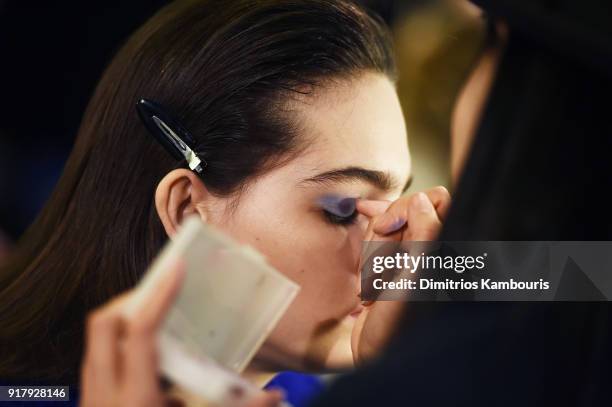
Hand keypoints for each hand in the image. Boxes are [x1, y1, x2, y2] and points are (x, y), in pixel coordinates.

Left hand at [80, 260, 283, 406]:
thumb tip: (274, 398)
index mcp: (135, 403)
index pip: (140, 333)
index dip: (158, 295)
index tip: (177, 266)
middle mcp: (105, 397)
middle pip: (106, 325)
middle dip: (137, 298)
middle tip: (169, 290)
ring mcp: (92, 400)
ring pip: (99, 340)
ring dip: (129, 320)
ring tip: (162, 314)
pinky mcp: (92, 405)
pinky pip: (102, 360)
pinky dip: (125, 346)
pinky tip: (153, 360)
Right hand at [351, 187, 450, 363]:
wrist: (374, 358)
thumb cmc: (395, 329)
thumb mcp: (412, 283)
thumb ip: (424, 236)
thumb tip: (422, 199)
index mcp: (447, 251)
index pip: (435, 200)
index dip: (405, 208)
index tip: (385, 229)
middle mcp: (433, 250)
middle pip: (406, 210)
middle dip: (383, 236)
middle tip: (377, 270)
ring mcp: (412, 258)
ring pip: (388, 226)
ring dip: (374, 253)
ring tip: (373, 287)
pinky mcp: (394, 265)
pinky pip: (379, 241)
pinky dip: (369, 255)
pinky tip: (366, 275)